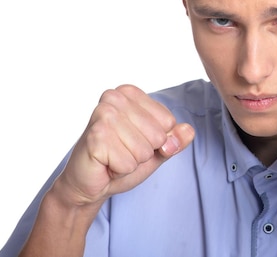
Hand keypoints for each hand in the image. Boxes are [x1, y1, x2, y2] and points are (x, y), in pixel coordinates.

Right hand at [54, 84, 194, 207]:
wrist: (88, 182)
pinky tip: (105, 164)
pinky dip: (120, 170)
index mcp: (130, 93)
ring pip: (145, 151)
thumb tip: (189, 131)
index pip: (169, 121)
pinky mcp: (96, 137)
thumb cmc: (120, 160)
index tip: (134, 141)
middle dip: (144, 152)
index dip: (157, 140)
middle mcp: (114, 98)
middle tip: (121, 152)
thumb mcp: (155, 149)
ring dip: (130, 162)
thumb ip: (174, 140)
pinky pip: (129, 163)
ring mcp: (103, 116)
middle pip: (158, 136)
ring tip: (113, 157)